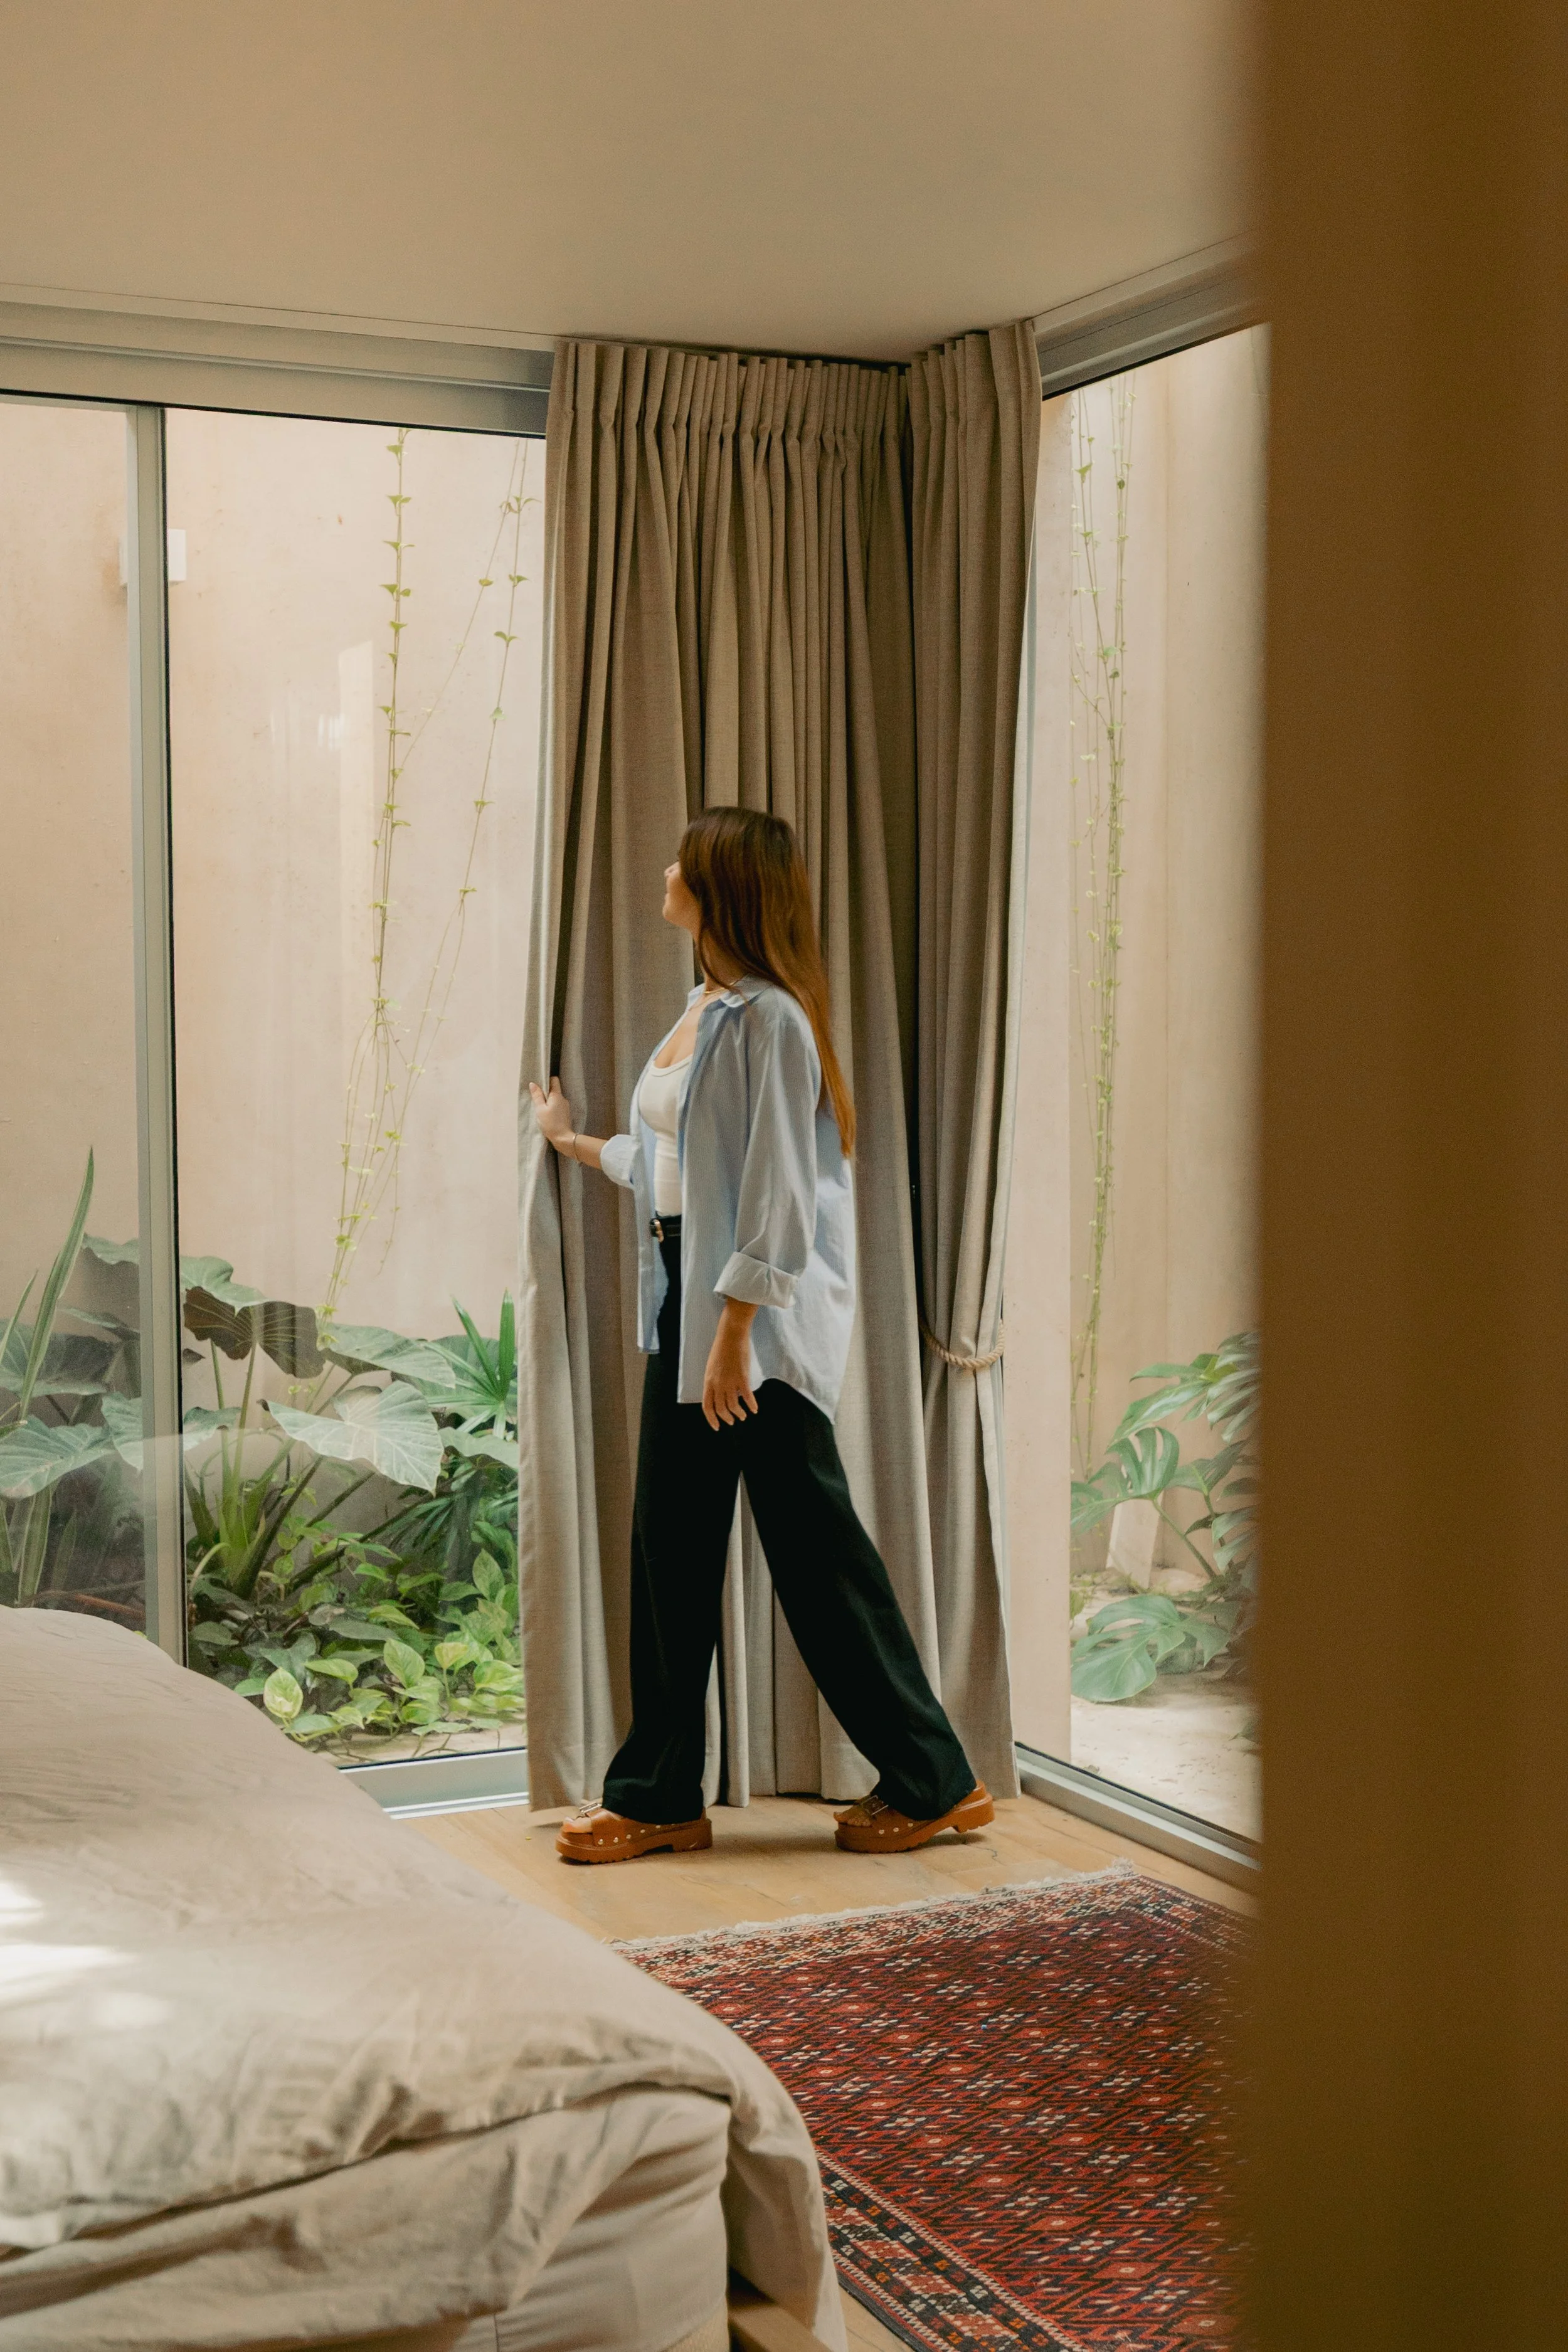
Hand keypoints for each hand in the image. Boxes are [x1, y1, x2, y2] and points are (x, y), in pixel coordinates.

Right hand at [529, 1077, 573, 1152]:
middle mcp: (563, 1099)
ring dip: (548, 1101)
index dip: (546, 1080)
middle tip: (537, 1099)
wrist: (563, 1138)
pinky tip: (547, 1115)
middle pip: (554, 1090)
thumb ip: (537, 1096)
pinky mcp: (565, 1114)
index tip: (539, 1086)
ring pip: (555, 1099)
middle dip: (545, 1092)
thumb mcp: (540, 1109)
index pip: (554, 1080)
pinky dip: (552, 1107)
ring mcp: (565, 1107)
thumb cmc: (550, 1124)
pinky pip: (557, 1106)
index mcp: (557, 1095)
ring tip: (541, 1109)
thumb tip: (533, 1084)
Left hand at [702, 1302, 758, 1429]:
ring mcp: (730, 1381)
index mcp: (708, 1381)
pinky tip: (755, 1408)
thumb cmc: (721, 1349)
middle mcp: (717, 1384)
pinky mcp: (742, 1377)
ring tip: (744, 1415)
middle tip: (733, 1421)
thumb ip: (714, 1382)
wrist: (731, 1335)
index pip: (707, 1406)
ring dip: (739, 1413)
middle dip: (727, 1418)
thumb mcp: (711, 1367)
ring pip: (733, 1405)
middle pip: (721, 1409)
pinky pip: (747, 1396)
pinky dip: (751, 1405)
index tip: (717, 1426)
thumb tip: (719, 1394)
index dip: (712, 1419)